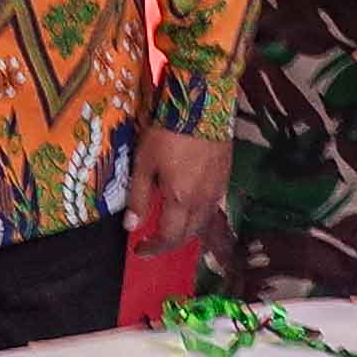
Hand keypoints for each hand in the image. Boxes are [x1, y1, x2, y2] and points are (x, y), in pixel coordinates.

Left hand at [131, 126, 229, 253]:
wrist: (202, 106)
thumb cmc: (167, 133)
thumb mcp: (144, 163)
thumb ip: (138, 197)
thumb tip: (131, 226)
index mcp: (180, 200)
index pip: (169, 237)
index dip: (153, 248)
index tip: (138, 250)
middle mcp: (203, 201)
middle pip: (189, 235)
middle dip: (170, 244)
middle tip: (152, 243)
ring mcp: (217, 190)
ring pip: (203, 223)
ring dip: (186, 231)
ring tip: (170, 228)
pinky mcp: (225, 177)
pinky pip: (212, 207)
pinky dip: (198, 216)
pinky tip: (188, 208)